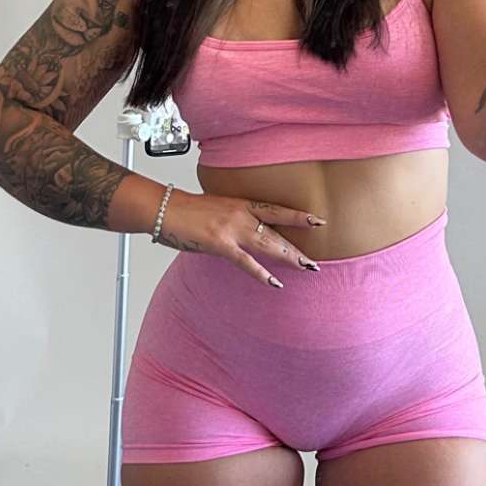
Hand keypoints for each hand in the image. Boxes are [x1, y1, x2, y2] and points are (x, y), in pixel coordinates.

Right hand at [155, 190, 324, 288]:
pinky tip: (274, 282)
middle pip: (277, 232)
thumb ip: (234, 218)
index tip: (318, 222)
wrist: (166, 208)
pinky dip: (261, 273)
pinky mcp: (220, 244)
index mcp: (241, 204)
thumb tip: (246, 230)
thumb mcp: (217, 207)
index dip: (298, 217)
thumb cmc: (187, 209)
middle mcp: (241, 214)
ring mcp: (232, 229)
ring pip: (268, 245)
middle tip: (315, 261)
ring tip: (306, 268)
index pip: (276, 210)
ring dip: (288, 258)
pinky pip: (246, 261)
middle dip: (297, 248)